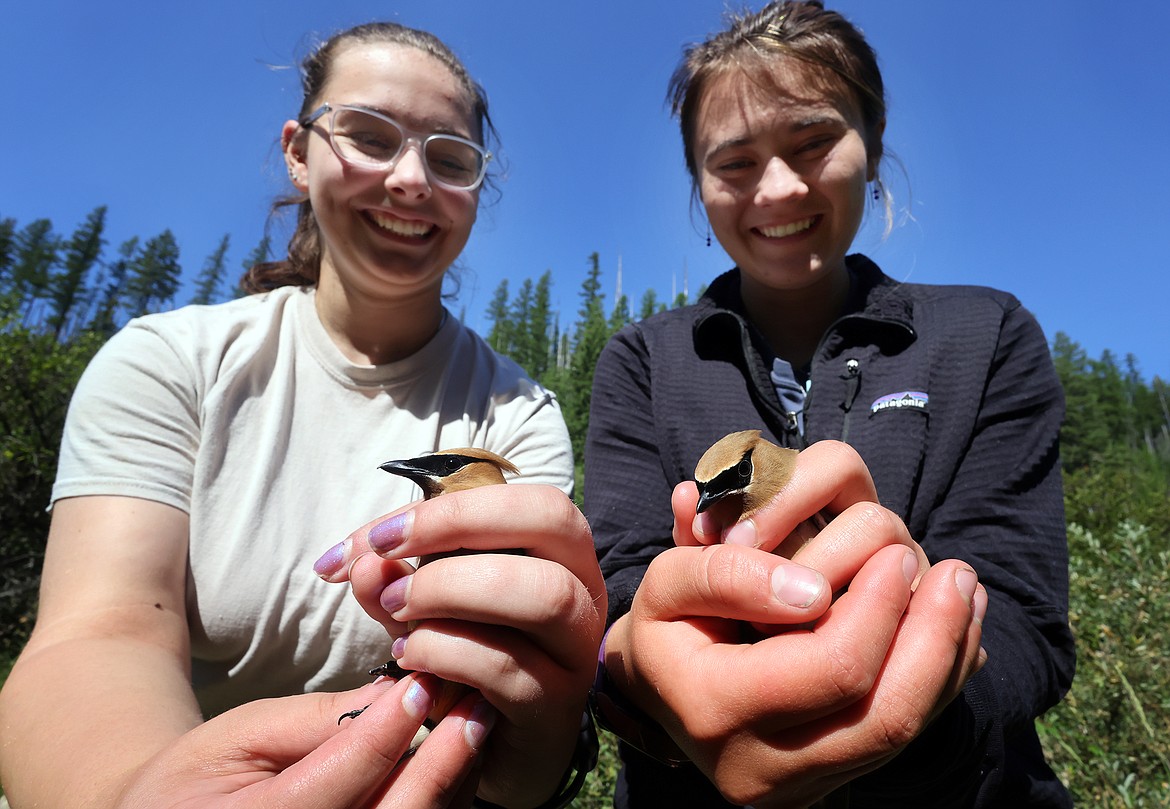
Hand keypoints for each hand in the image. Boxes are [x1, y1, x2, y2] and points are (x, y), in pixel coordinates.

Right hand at [116, 674, 490, 808]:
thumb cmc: (201, 777)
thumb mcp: (241, 735)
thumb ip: (315, 721)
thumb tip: (394, 693)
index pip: (339, 781)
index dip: (385, 731)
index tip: (421, 681)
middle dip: (442, 761)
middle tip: (476, 705)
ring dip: (455, 779)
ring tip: (479, 722)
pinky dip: (444, 798)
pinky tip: (462, 756)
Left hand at [320, 483, 605, 806]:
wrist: (492, 756)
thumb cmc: (462, 666)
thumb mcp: (421, 614)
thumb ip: (391, 585)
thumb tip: (361, 563)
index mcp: (558, 553)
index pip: (522, 499)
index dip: (450, 506)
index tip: (378, 537)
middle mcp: (584, 591)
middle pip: (550, 520)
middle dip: (457, 526)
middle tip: (385, 556)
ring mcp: (576, 649)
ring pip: (542, 592)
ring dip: (453, 590)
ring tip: (396, 610)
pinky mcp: (555, 706)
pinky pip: (507, 666)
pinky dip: (446, 652)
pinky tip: (407, 660)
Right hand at [610, 441, 986, 807]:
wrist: (659, 694)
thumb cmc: (667, 627)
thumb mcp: (665, 584)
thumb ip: (724, 573)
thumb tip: (812, 590)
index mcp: (716, 711)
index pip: (829, 667)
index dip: (875, 606)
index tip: (894, 552)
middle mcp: (761, 768)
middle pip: (884, 714)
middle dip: (931, 634)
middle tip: (952, 572)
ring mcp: (800, 786)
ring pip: (903, 732)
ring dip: (947, 656)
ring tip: (965, 591)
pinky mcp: (828, 783)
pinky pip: (903, 737)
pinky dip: (938, 678)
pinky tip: (954, 628)